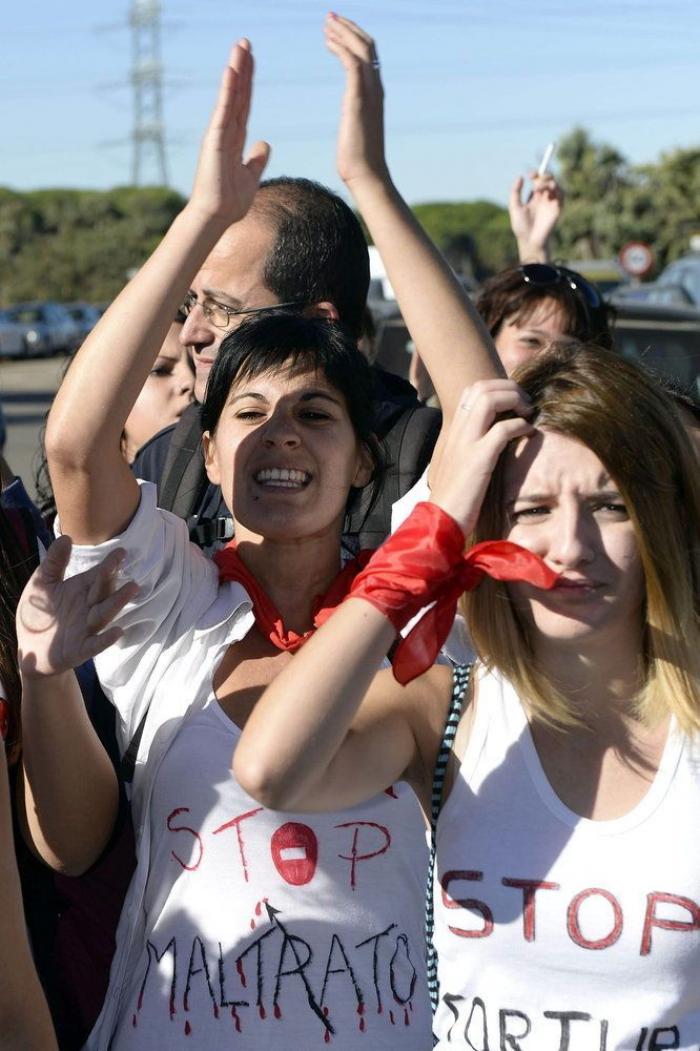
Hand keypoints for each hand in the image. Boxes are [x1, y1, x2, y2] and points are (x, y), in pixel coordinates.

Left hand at [16, 536, 138, 678]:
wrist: (30, 648)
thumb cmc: (40, 613)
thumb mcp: (41, 584)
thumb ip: (54, 562)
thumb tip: (67, 537)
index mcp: (81, 590)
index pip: (99, 575)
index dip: (110, 564)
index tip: (121, 551)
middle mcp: (88, 607)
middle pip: (104, 592)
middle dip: (115, 580)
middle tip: (127, 567)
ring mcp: (86, 628)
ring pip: (104, 613)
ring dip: (118, 602)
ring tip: (132, 589)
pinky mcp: (80, 649)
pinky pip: (95, 644)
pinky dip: (106, 639)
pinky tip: (118, 632)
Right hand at [190, 39, 270, 223]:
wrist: (216, 217)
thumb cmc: (230, 201)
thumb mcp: (251, 176)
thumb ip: (256, 159)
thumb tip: (264, 144)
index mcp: (235, 139)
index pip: (244, 104)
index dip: (249, 82)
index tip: (252, 60)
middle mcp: (226, 132)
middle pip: (237, 94)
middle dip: (243, 68)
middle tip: (246, 42)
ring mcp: (219, 134)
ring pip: (230, 97)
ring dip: (236, 71)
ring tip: (240, 47)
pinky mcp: (214, 140)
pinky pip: (223, 111)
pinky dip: (227, 92)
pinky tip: (232, 72)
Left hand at [325, 14, 388, 186]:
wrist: (366, 175)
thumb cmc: (358, 161)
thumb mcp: (357, 131)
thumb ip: (356, 117)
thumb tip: (352, 120)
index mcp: (376, 95)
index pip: (369, 56)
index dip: (354, 38)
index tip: (336, 30)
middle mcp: (376, 89)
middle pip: (367, 46)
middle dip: (349, 28)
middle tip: (330, 17)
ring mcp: (370, 94)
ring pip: (361, 50)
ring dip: (343, 33)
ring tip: (327, 24)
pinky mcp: (358, 100)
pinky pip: (352, 64)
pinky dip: (341, 48)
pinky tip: (328, 42)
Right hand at [429, 380, 533, 535]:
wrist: (442, 520)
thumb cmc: (456, 497)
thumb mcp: (462, 463)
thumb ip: (473, 446)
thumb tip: (495, 436)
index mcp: (454, 431)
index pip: (472, 390)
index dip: (498, 387)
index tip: (515, 402)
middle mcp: (458, 431)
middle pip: (482, 387)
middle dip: (510, 387)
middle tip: (526, 403)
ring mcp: (467, 443)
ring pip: (489, 399)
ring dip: (515, 400)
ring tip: (528, 413)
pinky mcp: (478, 459)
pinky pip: (503, 429)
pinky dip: (521, 426)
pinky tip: (528, 434)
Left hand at [509, 172, 562, 262]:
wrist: (530, 241)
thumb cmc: (521, 227)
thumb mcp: (515, 207)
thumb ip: (515, 192)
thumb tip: (520, 177)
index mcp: (534, 197)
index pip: (538, 180)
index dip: (536, 174)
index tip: (530, 175)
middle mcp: (544, 198)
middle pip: (549, 180)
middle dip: (544, 176)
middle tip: (536, 182)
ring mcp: (551, 203)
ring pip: (556, 185)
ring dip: (550, 182)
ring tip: (540, 188)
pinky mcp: (557, 209)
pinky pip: (562, 195)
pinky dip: (558, 190)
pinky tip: (549, 192)